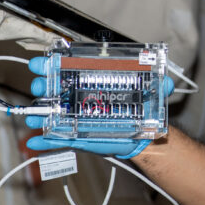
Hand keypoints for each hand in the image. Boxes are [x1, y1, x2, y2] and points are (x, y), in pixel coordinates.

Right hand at [25, 56, 173, 158]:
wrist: (140, 138)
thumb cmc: (139, 111)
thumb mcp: (150, 96)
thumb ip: (160, 87)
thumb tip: (170, 83)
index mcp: (92, 83)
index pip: (69, 68)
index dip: (54, 63)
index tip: (43, 60)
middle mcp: (78, 97)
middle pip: (53, 87)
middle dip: (42, 84)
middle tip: (39, 84)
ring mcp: (74, 117)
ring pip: (50, 113)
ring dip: (38, 112)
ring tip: (34, 115)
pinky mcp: (75, 136)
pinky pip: (55, 139)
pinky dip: (43, 141)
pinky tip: (34, 143)